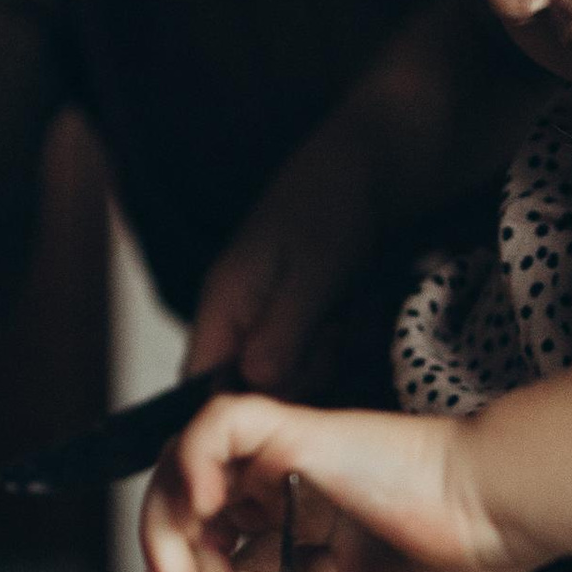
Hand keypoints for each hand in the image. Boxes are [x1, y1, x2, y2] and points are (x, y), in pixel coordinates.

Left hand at [140, 388, 528, 571]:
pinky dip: (192, 461)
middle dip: (165, 545)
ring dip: (167, 516)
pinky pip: (217, 422)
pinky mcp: (296, 428)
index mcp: (297, 500)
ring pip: (185, 453)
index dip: (193, 560)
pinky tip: (207, 510)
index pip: (209, 515)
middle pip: (182, 485)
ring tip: (185, 571)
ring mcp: (286, 445)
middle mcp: (283, 467)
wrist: (495, 516)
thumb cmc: (452, 550)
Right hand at [182, 148, 379, 393]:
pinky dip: (346, 343)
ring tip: (351, 311)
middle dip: (302, 375)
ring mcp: (276, 320)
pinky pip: (322, 357)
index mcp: (223, 305)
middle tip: (334, 333)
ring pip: (296, 376)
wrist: (372, 163)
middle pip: (256, 389)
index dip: (234, 408)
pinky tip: (360, 311)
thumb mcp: (311, 271)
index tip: (284, 402)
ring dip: (330, 355)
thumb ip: (282, 331)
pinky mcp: (308, 320)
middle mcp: (242, 320)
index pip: (199, 384)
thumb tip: (257, 385)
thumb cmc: (332, 203)